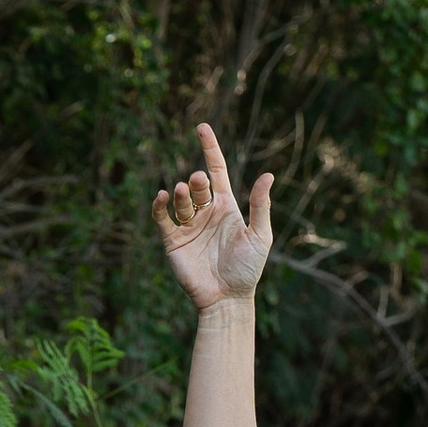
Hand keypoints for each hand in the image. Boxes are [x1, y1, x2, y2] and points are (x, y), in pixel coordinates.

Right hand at [153, 122, 273, 307]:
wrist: (227, 299)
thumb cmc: (247, 270)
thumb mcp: (260, 236)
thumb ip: (261, 206)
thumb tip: (267, 174)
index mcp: (226, 207)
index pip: (216, 170)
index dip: (209, 148)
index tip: (201, 127)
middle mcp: (206, 213)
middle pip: (198, 186)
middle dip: (197, 181)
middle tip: (197, 183)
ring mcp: (188, 226)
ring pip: (181, 200)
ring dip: (181, 193)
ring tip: (182, 191)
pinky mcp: (173, 241)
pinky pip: (163, 219)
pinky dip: (160, 207)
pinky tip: (163, 197)